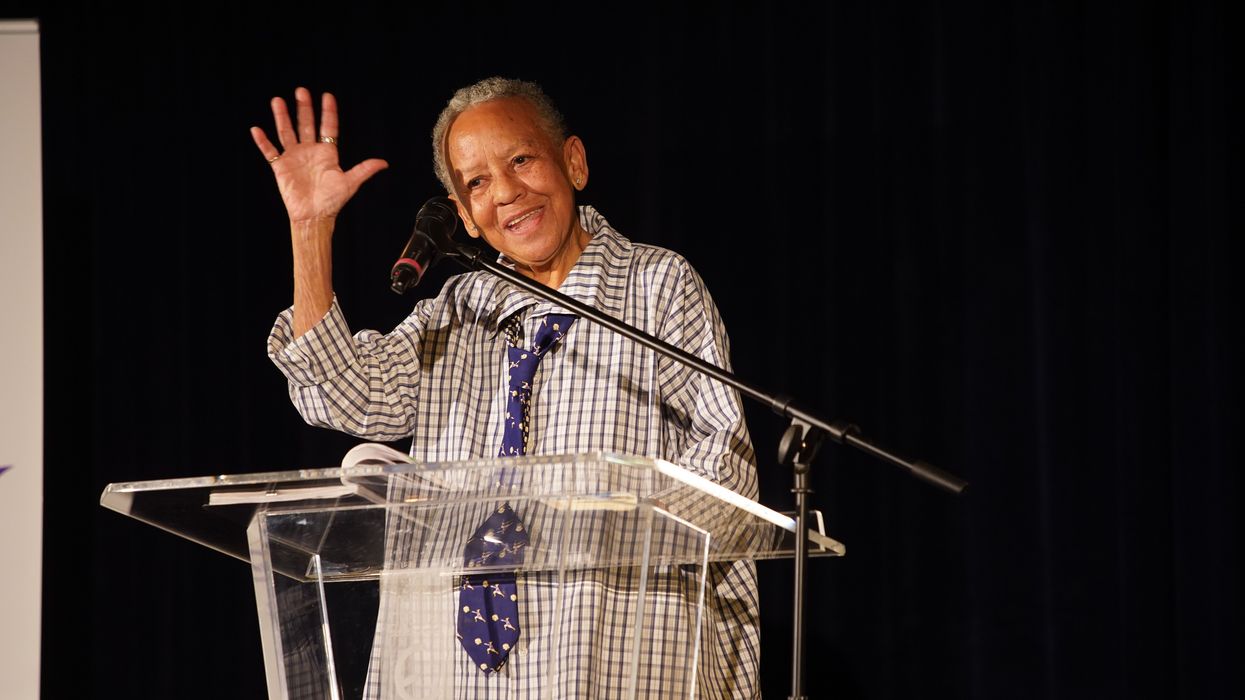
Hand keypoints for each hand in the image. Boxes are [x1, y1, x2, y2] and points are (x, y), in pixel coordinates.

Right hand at [250, 87, 387, 224]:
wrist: (314, 217)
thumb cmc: (332, 202)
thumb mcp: (350, 183)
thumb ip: (364, 170)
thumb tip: (383, 162)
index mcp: (327, 153)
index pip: (328, 127)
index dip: (328, 112)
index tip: (327, 96)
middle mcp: (309, 151)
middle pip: (306, 124)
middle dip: (304, 108)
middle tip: (301, 91)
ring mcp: (294, 157)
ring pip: (286, 132)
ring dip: (282, 117)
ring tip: (277, 101)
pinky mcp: (280, 167)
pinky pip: (270, 151)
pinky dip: (263, 142)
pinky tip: (256, 129)